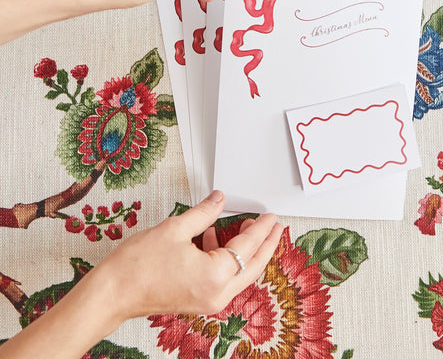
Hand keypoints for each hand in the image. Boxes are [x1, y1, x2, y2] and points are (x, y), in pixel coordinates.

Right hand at [92, 190, 282, 319]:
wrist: (111, 294)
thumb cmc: (137, 266)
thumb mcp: (175, 229)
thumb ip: (204, 213)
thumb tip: (219, 200)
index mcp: (215, 275)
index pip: (248, 246)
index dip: (261, 228)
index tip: (271, 216)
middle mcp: (217, 293)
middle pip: (252, 265)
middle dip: (266, 244)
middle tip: (275, 226)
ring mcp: (208, 300)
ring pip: (240, 273)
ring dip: (246, 250)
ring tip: (248, 226)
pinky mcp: (198, 300)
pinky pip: (223, 278)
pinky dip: (227, 258)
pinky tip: (214, 237)